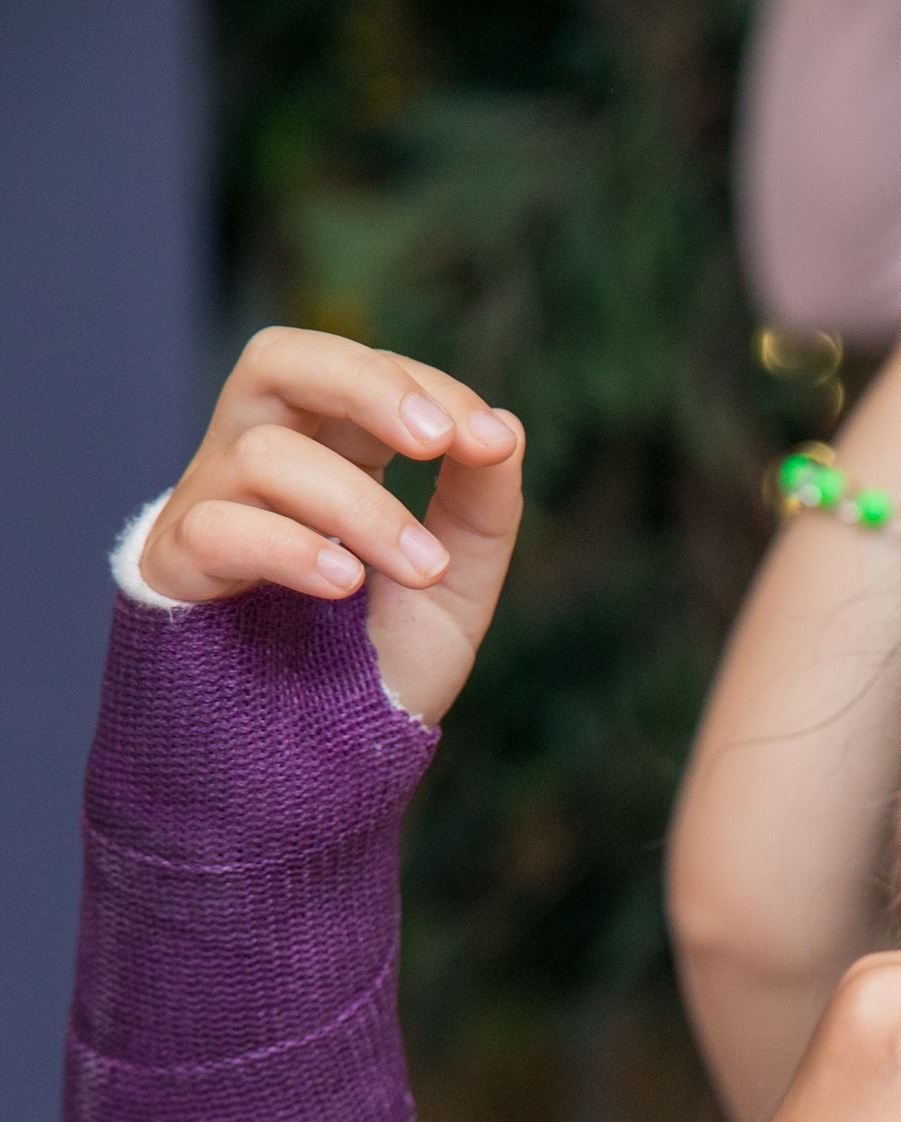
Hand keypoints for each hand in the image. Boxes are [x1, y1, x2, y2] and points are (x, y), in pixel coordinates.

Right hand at [138, 327, 523, 724]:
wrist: (322, 760)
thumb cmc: (378, 659)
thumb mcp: (455, 581)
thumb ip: (482, 504)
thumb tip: (504, 427)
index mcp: (327, 451)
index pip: (360, 372)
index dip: (426, 388)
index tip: (489, 441)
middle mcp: (257, 462)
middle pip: (277, 360)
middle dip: (365, 383)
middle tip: (437, 438)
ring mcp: (209, 509)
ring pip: (264, 456)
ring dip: (361, 508)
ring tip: (421, 567)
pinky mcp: (174, 571)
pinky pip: (217, 529)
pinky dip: (291, 547)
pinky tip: (346, 583)